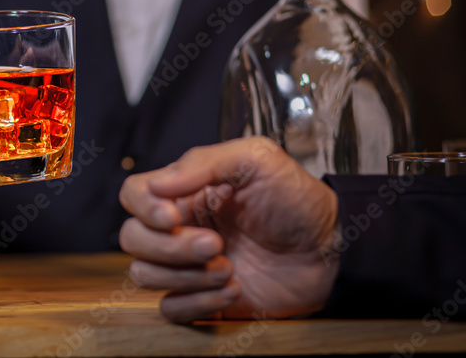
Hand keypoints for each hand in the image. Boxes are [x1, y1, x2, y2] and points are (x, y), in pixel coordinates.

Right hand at [118, 137, 339, 322]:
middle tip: (217, 245)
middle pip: (133, 238)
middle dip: (171, 247)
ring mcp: (188, 265)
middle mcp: (180, 226)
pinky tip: (234, 290)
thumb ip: (202, 162)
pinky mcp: (203, 299)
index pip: (134, 194)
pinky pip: (171, 309)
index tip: (172, 217)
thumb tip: (155, 184)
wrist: (333, 250)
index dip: (143, 208)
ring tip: (229, 267)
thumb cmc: (296, 200)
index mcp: (185, 191)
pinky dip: (197, 303)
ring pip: (144, 275)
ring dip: (186, 276)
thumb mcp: (255, 159)